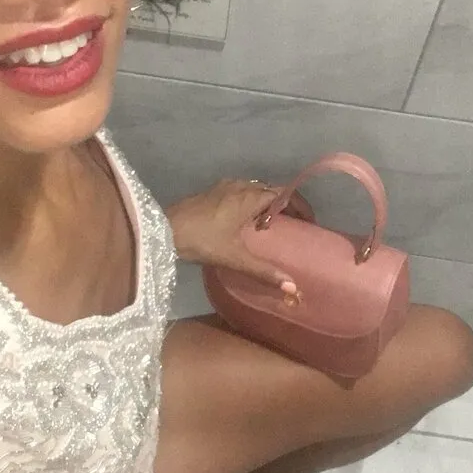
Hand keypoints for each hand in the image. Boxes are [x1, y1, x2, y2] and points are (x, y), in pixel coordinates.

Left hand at [167, 179, 311, 292]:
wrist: (164, 229)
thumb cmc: (202, 240)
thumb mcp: (235, 257)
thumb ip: (264, 271)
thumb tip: (292, 287)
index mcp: (250, 196)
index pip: (285, 194)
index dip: (300, 206)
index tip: (309, 223)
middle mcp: (240, 185)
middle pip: (271, 191)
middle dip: (285, 207)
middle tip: (293, 228)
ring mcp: (224, 186)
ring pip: (254, 190)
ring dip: (266, 205)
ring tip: (270, 229)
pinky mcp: (212, 192)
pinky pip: (240, 192)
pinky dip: (250, 204)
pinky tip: (244, 225)